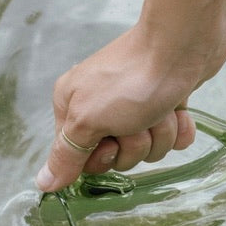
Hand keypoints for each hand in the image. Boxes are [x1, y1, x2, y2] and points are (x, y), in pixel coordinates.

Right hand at [35, 24, 208, 191]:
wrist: (182, 41)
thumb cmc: (131, 79)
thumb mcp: (88, 119)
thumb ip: (66, 154)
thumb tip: (43, 183)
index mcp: (73, 108)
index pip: (81, 160)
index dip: (101, 157)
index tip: (111, 140)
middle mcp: (101, 106)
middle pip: (118, 155)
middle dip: (135, 144)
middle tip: (139, 120)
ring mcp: (136, 103)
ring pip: (148, 148)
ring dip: (159, 133)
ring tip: (161, 108)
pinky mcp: (167, 102)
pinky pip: (174, 137)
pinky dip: (180, 127)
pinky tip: (179, 110)